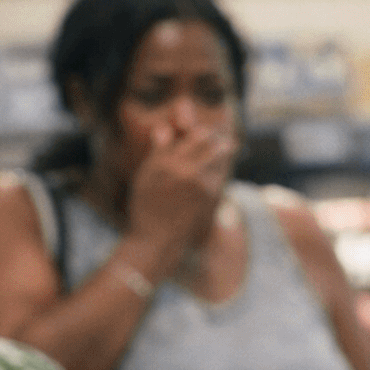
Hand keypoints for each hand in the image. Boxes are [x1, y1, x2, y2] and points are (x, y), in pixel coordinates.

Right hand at [123, 124, 237, 269]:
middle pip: (214, 143)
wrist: (158, 240)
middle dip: (218, 139)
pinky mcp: (213, 198)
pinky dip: (223, 168)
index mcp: (166, 162)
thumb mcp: (145, 176)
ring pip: (223, 157)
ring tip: (223, 150)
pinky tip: (219, 169)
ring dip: (224, 151)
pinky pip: (224, 174)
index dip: (204, 132)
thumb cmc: (147, 207)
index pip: (196, 135)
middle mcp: (186, 171)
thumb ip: (158, 151)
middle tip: (218, 139)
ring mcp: (203, 185)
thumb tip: (164, 129)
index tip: (205, 133)